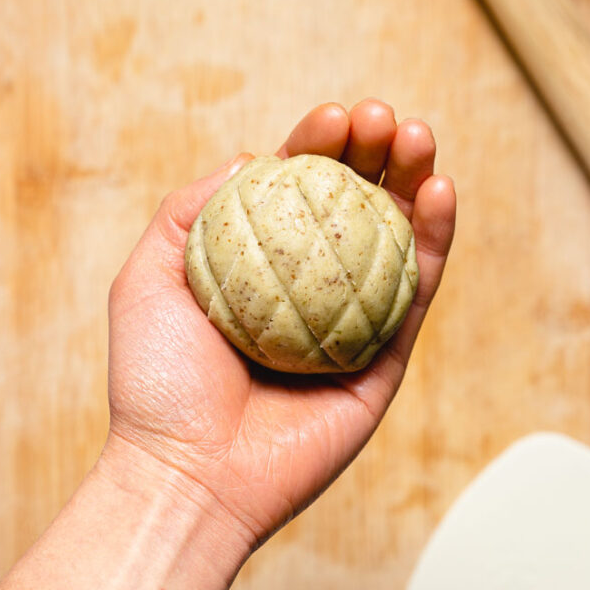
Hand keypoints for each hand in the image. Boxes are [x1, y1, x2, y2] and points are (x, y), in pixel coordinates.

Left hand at [106, 100, 455, 554]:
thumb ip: (191, 209)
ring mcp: (352, 322)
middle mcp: (311, 288)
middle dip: (374, 152)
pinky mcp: (386, 360)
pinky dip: (436, 238)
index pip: (298, 190)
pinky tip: (440, 190)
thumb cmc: (156, 382)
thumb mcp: (149, 276)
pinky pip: (417, 291)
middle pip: (354, 204)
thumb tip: (252, 157)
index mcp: (260, 266)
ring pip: (396, 238)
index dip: (320, 146)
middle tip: (383, 118)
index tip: (334, 116)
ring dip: (413, 179)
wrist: (186, 473)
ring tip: (417, 136)